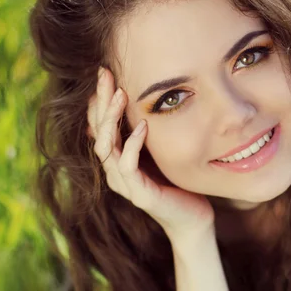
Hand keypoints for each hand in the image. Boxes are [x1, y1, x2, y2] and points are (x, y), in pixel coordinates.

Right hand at [87, 67, 214, 246]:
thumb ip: (144, 134)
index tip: (104, 72)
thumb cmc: (176, 183)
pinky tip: (143, 126)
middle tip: (105, 74)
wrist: (193, 218)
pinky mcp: (139, 194)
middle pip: (97, 132)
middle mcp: (114, 171)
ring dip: (111, 119)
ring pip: (106, 147)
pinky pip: (127, 165)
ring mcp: (124, 184)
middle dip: (101, 101)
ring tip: (120, 94)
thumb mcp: (158, 152)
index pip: (99, 125)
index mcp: (117, 160)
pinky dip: (132, 144)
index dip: (99, 100)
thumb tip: (141, 104)